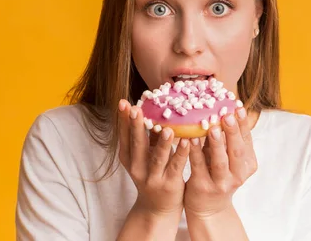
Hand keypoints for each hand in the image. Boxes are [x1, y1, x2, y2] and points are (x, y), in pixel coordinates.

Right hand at [118, 99, 190, 216]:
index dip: (123, 120)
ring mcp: (153, 177)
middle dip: (136, 126)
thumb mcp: (145, 156)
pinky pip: (176, 166)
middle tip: (136, 109)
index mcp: (129, 158)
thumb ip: (147, 136)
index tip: (124, 103)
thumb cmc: (153, 174)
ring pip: (157, 157)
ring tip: (168, 129)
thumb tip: (150, 108)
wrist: (157, 208)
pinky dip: (180, 154)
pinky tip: (186, 142)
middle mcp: (137, 167)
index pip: (124, 135)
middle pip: (137, 144)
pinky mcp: (169, 184)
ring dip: (162, 143)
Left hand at [183, 107, 257, 216]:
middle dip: (232, 132)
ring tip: (211, 127)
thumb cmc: (217, 173)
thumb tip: (226, 108)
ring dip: (216, 144)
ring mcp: (221, 183)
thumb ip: (228, 139)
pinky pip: (198, 166)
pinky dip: (195, 152)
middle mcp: (237, 175)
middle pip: (237, 151)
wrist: (209, 208)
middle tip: (227, 115)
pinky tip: (190, 139)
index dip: (243, 124)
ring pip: (220, 162)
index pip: (247, 141)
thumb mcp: (228, 157)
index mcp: (247, 164)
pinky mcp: (203, 187)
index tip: (238, 107)